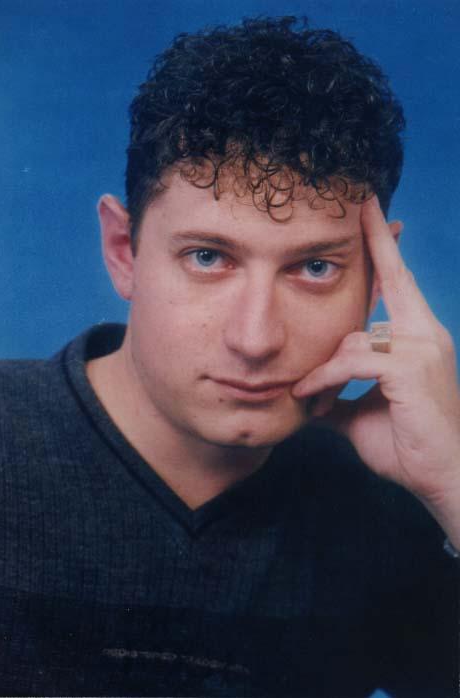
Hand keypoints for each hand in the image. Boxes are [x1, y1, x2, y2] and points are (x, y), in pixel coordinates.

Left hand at [292, 196, 459, 541]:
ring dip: (322, 366)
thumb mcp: (361, 413)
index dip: (385, 246)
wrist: (441, 478)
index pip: (399, 281)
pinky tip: (310, 398)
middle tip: (363, 201)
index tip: (371, 211)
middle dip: (378, 239)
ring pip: (354, 336)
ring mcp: (422, 347)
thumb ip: (337, 394)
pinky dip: (325, 379)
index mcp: (418, 337)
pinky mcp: (410, 368)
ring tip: (304, 394)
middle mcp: (425, 332)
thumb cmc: (407, 445)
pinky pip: (350, 361)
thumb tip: (308, 393)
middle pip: (394, 277)